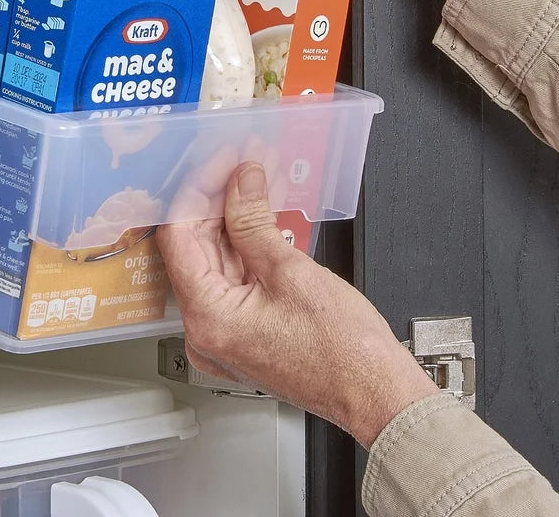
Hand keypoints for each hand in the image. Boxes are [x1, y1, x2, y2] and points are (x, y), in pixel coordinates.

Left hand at [157, 160, 437, 446]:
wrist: (378, 395)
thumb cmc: (346, 354)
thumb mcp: (291, 271)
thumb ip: (253, 220)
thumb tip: (239, 181)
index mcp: (207, 318)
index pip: (179, 236)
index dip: (198, 191)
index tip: (218, 163)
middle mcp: (205, 331)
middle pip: (195, 247)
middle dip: (218, 201)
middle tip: (239, 164)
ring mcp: (222, 335)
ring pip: (214, 261)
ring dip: (233, 219)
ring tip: (253, 181)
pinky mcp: (241, 333)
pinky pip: (231, 279)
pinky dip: (244, 246)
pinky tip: (259, 216)